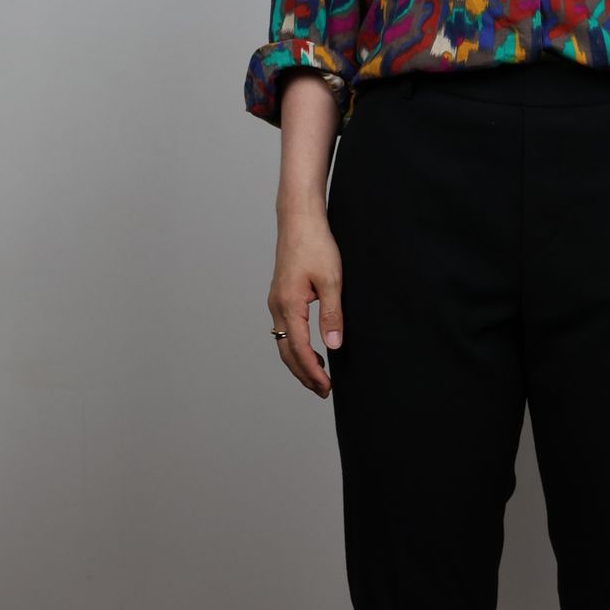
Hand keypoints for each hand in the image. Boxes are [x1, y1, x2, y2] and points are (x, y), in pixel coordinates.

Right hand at [268, 209, 343, 397]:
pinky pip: (285, 329)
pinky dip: (295, 345)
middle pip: (286, 352)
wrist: (299, 218)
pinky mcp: (280, 295)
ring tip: (318, 376)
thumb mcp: (332, 280)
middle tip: (323, 391)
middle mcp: (277, 306)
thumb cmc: (316, 244)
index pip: (299, 350)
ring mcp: (276, 301)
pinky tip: (309, 349)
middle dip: (304, 374)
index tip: (326, 388)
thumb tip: (333, 346)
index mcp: (288, 305)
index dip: (312, 372)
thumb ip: (332, 314)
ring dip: (299, 361)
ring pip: (283, 342)